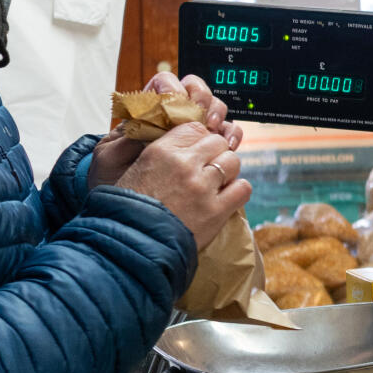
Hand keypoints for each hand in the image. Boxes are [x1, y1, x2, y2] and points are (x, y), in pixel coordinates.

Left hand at [91, 72, 245, 188]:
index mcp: (148, 111)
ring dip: (220, 115)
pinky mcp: (208, 151)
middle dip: (203, 98)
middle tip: (201, 115)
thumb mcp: (109, 157)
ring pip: (216, 109)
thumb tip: (142, 124)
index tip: (174, 101)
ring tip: (214, 130)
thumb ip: (124, 139)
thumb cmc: (113, 177)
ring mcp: (194, 133)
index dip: (174, 87)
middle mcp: (174, 117)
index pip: (166, 83)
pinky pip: (227, 134)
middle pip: (197, 91)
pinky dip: (232, 136)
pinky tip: (228, 146)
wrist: (128, 206)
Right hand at [116, 121, 251, 250]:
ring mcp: (202, 187)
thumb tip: (185, 146)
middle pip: (217, 142)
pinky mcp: (215, 211)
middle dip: (215, 154)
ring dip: (227, 171)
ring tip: (216, 184)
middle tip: (207, 170)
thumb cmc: (129, 209)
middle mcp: (184, 164)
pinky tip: (227, 198)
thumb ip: (163, 153)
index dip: (199, 140)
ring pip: (233, 162)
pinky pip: (243, 188)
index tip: (197, 152)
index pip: (195, 128)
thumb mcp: (136, 170)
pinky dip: (238, 191)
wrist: (131, 244)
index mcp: (162, 151)